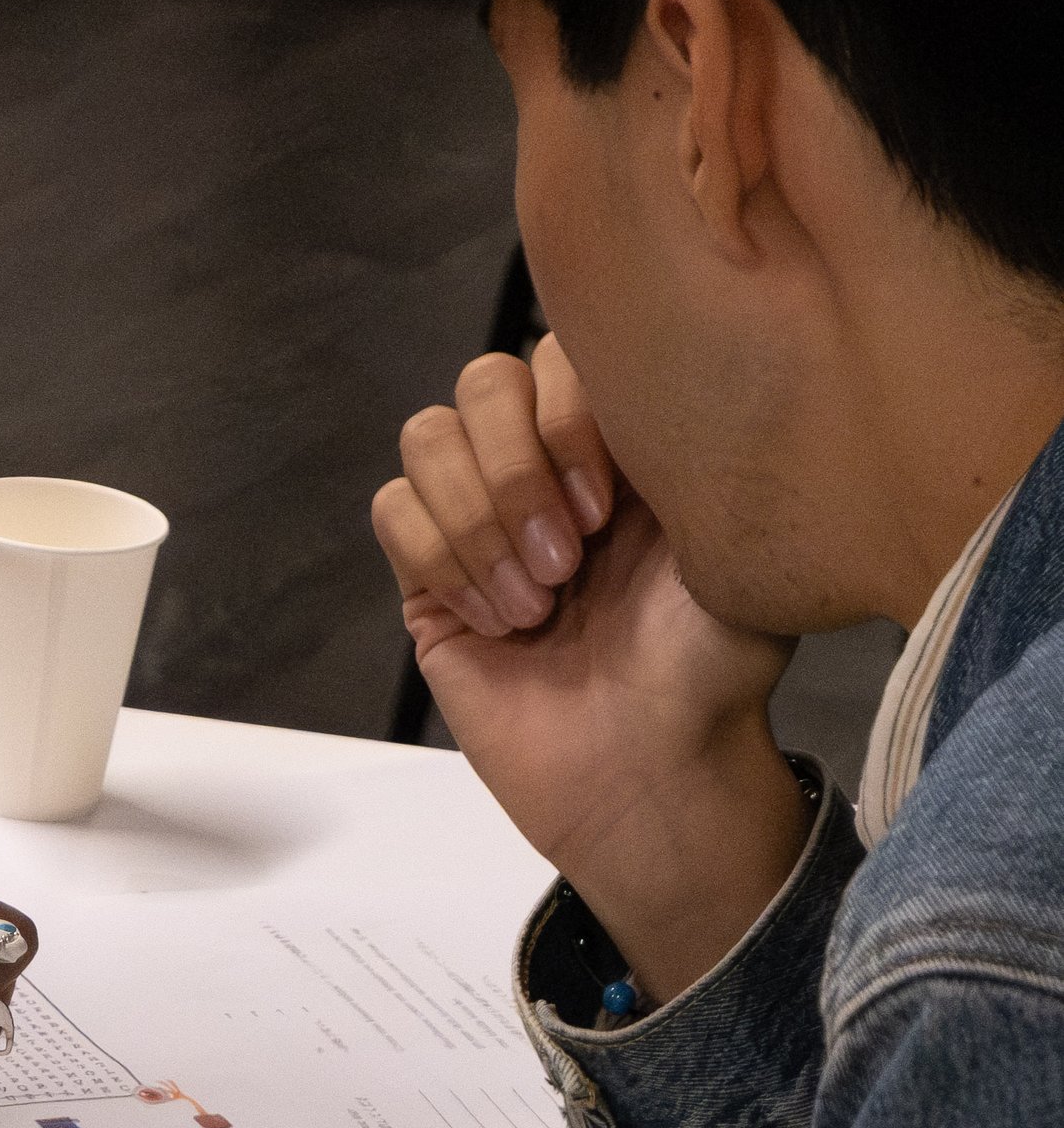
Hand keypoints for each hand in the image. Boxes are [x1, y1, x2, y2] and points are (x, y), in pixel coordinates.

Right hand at [371, 335, 807, 1000]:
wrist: (652, 776)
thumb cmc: (710, 672)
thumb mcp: (734, 542)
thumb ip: (689, 446)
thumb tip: (644, 370)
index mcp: (626, 442)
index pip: (563, 351)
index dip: (567, 415)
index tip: (610, 509)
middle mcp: (550, 468)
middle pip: (483, 381)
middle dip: (516, 467)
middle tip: (569, 558)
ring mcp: (482, 520)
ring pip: (427, 438)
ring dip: (478, 520)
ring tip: (536, 602)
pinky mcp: (428, 580)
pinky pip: (394, 514)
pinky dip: (441, 562)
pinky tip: (497, 622)